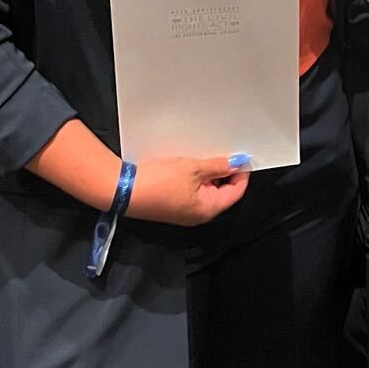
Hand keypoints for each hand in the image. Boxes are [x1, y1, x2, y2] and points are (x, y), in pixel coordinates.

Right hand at [126, 155, 250, 225]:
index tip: (242, 157)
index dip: (241, 174)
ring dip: (209, 173)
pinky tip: (192, 163)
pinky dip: (196, 177)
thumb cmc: (159, 182)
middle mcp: (198, 215)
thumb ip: (218, 166)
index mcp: (208, 209)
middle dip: (225, 172)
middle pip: (222, 192)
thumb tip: (237, 163)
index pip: (236, 193)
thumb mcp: (194, 168)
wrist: (126, 190)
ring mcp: (184, 211)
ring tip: (207, 155)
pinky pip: (192, 191)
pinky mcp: (172, 205)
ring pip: (206, 190)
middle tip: (224, 153)